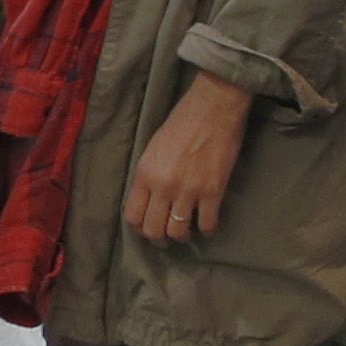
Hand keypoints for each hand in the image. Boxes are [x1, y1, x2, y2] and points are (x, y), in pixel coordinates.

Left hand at [121, 77, 253, 243]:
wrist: (213, 108)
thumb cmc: (182, 121)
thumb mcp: (154, 148)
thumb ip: (150, 174)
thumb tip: (151, 198)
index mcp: (145, 173)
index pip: (133, 215)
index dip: (140, 227)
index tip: (149, 227)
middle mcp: (162, 186)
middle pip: (153, 230)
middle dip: (159, 238)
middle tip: (168, 235)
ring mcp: (188, 190)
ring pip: (179, 232)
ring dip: (183, 236)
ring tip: (188, 230)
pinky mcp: (213, 191)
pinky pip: (207, 224)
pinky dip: (207, 230)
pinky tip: (207, 224)